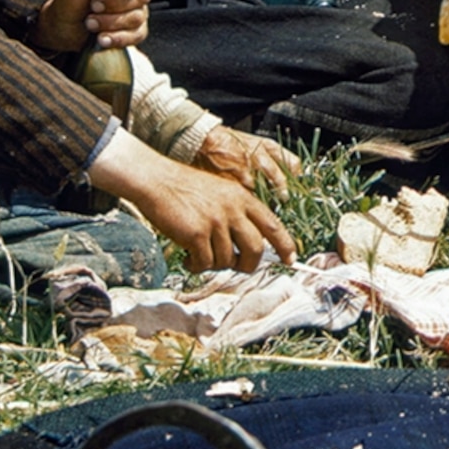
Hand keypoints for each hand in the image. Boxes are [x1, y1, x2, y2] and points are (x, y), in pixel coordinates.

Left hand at [37, 0, 154, 54]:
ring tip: (90, 23)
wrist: (61, 28)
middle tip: (93, 6)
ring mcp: (135, 11)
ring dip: (111, 22)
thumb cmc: (70, 0)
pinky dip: (118, 38)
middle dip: (115, 4)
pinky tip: (101, 38)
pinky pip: (137, 36)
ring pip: (138, 17)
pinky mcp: (133, 32)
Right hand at [92, 131, 294, 269]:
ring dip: (214, 265)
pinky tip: (188, 259)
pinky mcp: (196, 233)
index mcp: (242, 198)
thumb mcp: (221, 194)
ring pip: (227, 259)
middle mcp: (233, 209)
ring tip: (200, 256)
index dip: (285, 244)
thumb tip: (250, 247)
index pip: (272, 224)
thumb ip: (237, 215)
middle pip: (255, 249)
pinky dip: (197, 267)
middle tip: (236, 266)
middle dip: (248, 265)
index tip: (291, 259)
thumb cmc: (186, 190)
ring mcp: (215, 221)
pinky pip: (205, 263)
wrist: (158, 181)